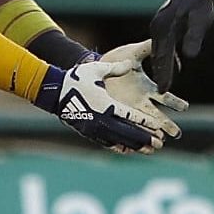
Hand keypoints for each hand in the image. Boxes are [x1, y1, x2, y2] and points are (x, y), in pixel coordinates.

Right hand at [35, 59, 166, 153]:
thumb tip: (130, 63)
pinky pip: (107, 143)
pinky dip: (120, 147)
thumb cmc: (76, 79)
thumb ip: (115, 68)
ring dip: (135, 146)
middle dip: (144, 139)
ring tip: (150, 150)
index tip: (158, 127)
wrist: (54, 92)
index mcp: (105, 105)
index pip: (130, 116)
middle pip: (128, 133)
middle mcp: (102, 120)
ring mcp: (95, 129)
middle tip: (159, 143)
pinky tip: (129, 150)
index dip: (145, 123)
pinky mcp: (89, 133)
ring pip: (119, 140)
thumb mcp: (96, 69)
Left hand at [102, 40, 189, 138]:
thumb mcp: (133, 52)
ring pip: (143, 126)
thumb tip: (163, 43)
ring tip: (159, 144)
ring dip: (151, 135)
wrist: (92, 67)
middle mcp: (140, 101)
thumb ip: (147, 48)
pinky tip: (138, 147)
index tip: (185, 107)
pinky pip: (126, 129)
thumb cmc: (115, 58)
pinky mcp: (115, 115)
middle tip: (177, 134)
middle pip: (157, 115)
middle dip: (167, 125)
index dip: (175, 102)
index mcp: (147, 87)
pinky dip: (132, 139)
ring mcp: (128, 110)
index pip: (165, 96)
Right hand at [147, 0, 213, 92]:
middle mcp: (157, 26)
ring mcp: (158, 26)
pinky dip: (165, 57)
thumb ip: (194, 37)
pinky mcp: (162, 27)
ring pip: (159, 51)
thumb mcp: (200, 20)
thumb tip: (189, 55)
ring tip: (164, 85)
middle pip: (159, 55)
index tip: (163, 89)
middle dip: (160, 73)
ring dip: (161, 67)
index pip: (164, 55)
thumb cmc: (200, 5)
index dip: (164, 73)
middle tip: (161, 92)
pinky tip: (173, 67)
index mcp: (164, 26)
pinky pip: (162, 46)